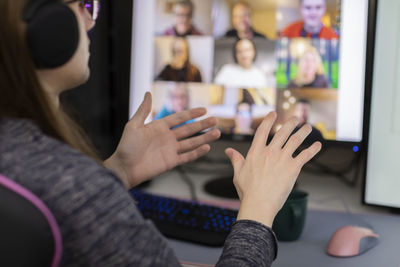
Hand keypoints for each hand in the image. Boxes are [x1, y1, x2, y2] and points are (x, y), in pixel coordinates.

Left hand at [104, 92, 219, 187]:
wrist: (124, 168)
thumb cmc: (126, 147)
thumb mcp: (133, 125)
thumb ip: (143, 110)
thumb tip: (148, 93)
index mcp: (159, 127)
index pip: (179, 118)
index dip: (192, 113)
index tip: (204, 109)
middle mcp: (167, 137)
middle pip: (189, 129)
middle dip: (203, 124)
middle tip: (216, 120)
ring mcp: (171, 150)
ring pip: (192, 142)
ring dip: (204, 138)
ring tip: (217, 132)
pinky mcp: (172, 162)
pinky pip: (187, 156)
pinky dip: (197, 152)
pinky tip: (207, 147)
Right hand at [225, 112, 320, 226]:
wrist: (259, 203)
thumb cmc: (248, 190)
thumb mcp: (238, 173)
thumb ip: (236, 159)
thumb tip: (228, 150)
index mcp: (256, 152)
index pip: (262, 131)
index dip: (268, 120)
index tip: (273, 113)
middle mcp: (270, 152)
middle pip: (282, 132)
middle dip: (290, 123)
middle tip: (295, 119)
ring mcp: (282, 159)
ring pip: (295, 140)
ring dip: (303, 132)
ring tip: (308, 127)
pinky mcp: (293, 168)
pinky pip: (305, 155)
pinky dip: (313, 149)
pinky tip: (318, 145)